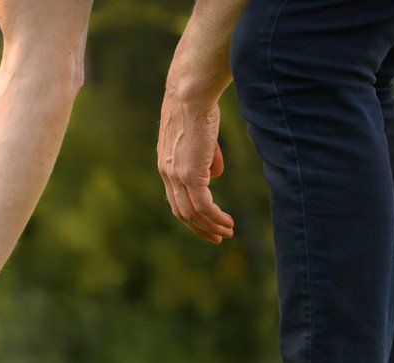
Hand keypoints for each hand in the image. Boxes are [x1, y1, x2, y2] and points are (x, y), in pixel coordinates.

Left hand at [157, 93, 234, 243]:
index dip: (190, 212)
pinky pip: (203, 205)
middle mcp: (167, 173)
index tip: (205, 222)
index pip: (175, 197)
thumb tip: (214, 176)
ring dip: (210, 226)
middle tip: (216, 237)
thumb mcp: (201, 136)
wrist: (191, 94)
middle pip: (180, 211)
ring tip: (226, 233)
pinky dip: (215, 218)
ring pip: (192, 213)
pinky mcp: (190, 174)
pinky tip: (226, 223)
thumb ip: (206, 158)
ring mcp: (177, 176)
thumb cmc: (198, 106)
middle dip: (199, 227)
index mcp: (166, 164)